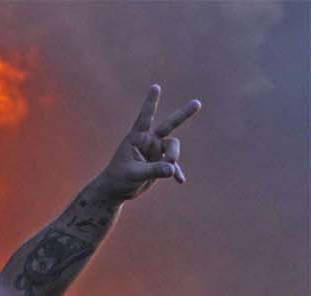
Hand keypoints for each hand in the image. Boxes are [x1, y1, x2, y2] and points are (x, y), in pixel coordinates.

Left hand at [95, 84, 200, 201]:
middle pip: (169, 125)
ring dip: (172, 158)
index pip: (145, 117)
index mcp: (136, 138)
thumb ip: (153, 171)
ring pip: (173, 148)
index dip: (151, 102)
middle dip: (183, 114)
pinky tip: (179, 180)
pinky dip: (176, 172)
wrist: (116, 190)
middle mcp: (148, 141)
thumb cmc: (118, 179)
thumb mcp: (135, 174)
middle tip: (197, 103)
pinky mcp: (160, 163)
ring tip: (167, 171)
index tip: (155, 87)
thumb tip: (172, 169)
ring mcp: (155, 151)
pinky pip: (173, 165)